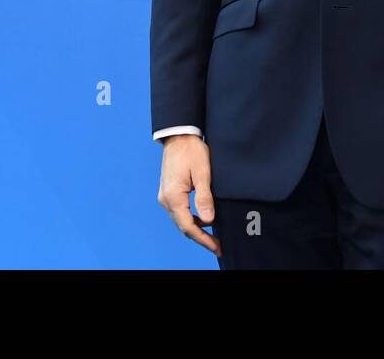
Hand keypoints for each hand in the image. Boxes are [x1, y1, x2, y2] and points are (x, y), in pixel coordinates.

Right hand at [157, 133, 219, 255]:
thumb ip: (204, 197)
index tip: (216, 246)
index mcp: (173, 197)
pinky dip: (191, 219)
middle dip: (200, 237)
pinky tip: (204, 219)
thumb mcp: (202, 173)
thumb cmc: (191, 151)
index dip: (203, 239)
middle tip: (217, 246)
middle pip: (183, 226)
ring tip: (213, 236)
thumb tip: (209, 220)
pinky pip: (180, 211)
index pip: (188, 226)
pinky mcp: (169, 192)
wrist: (179, 136)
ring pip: (181, 220)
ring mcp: (166, 196)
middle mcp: (166, 200)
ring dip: (196, 229)